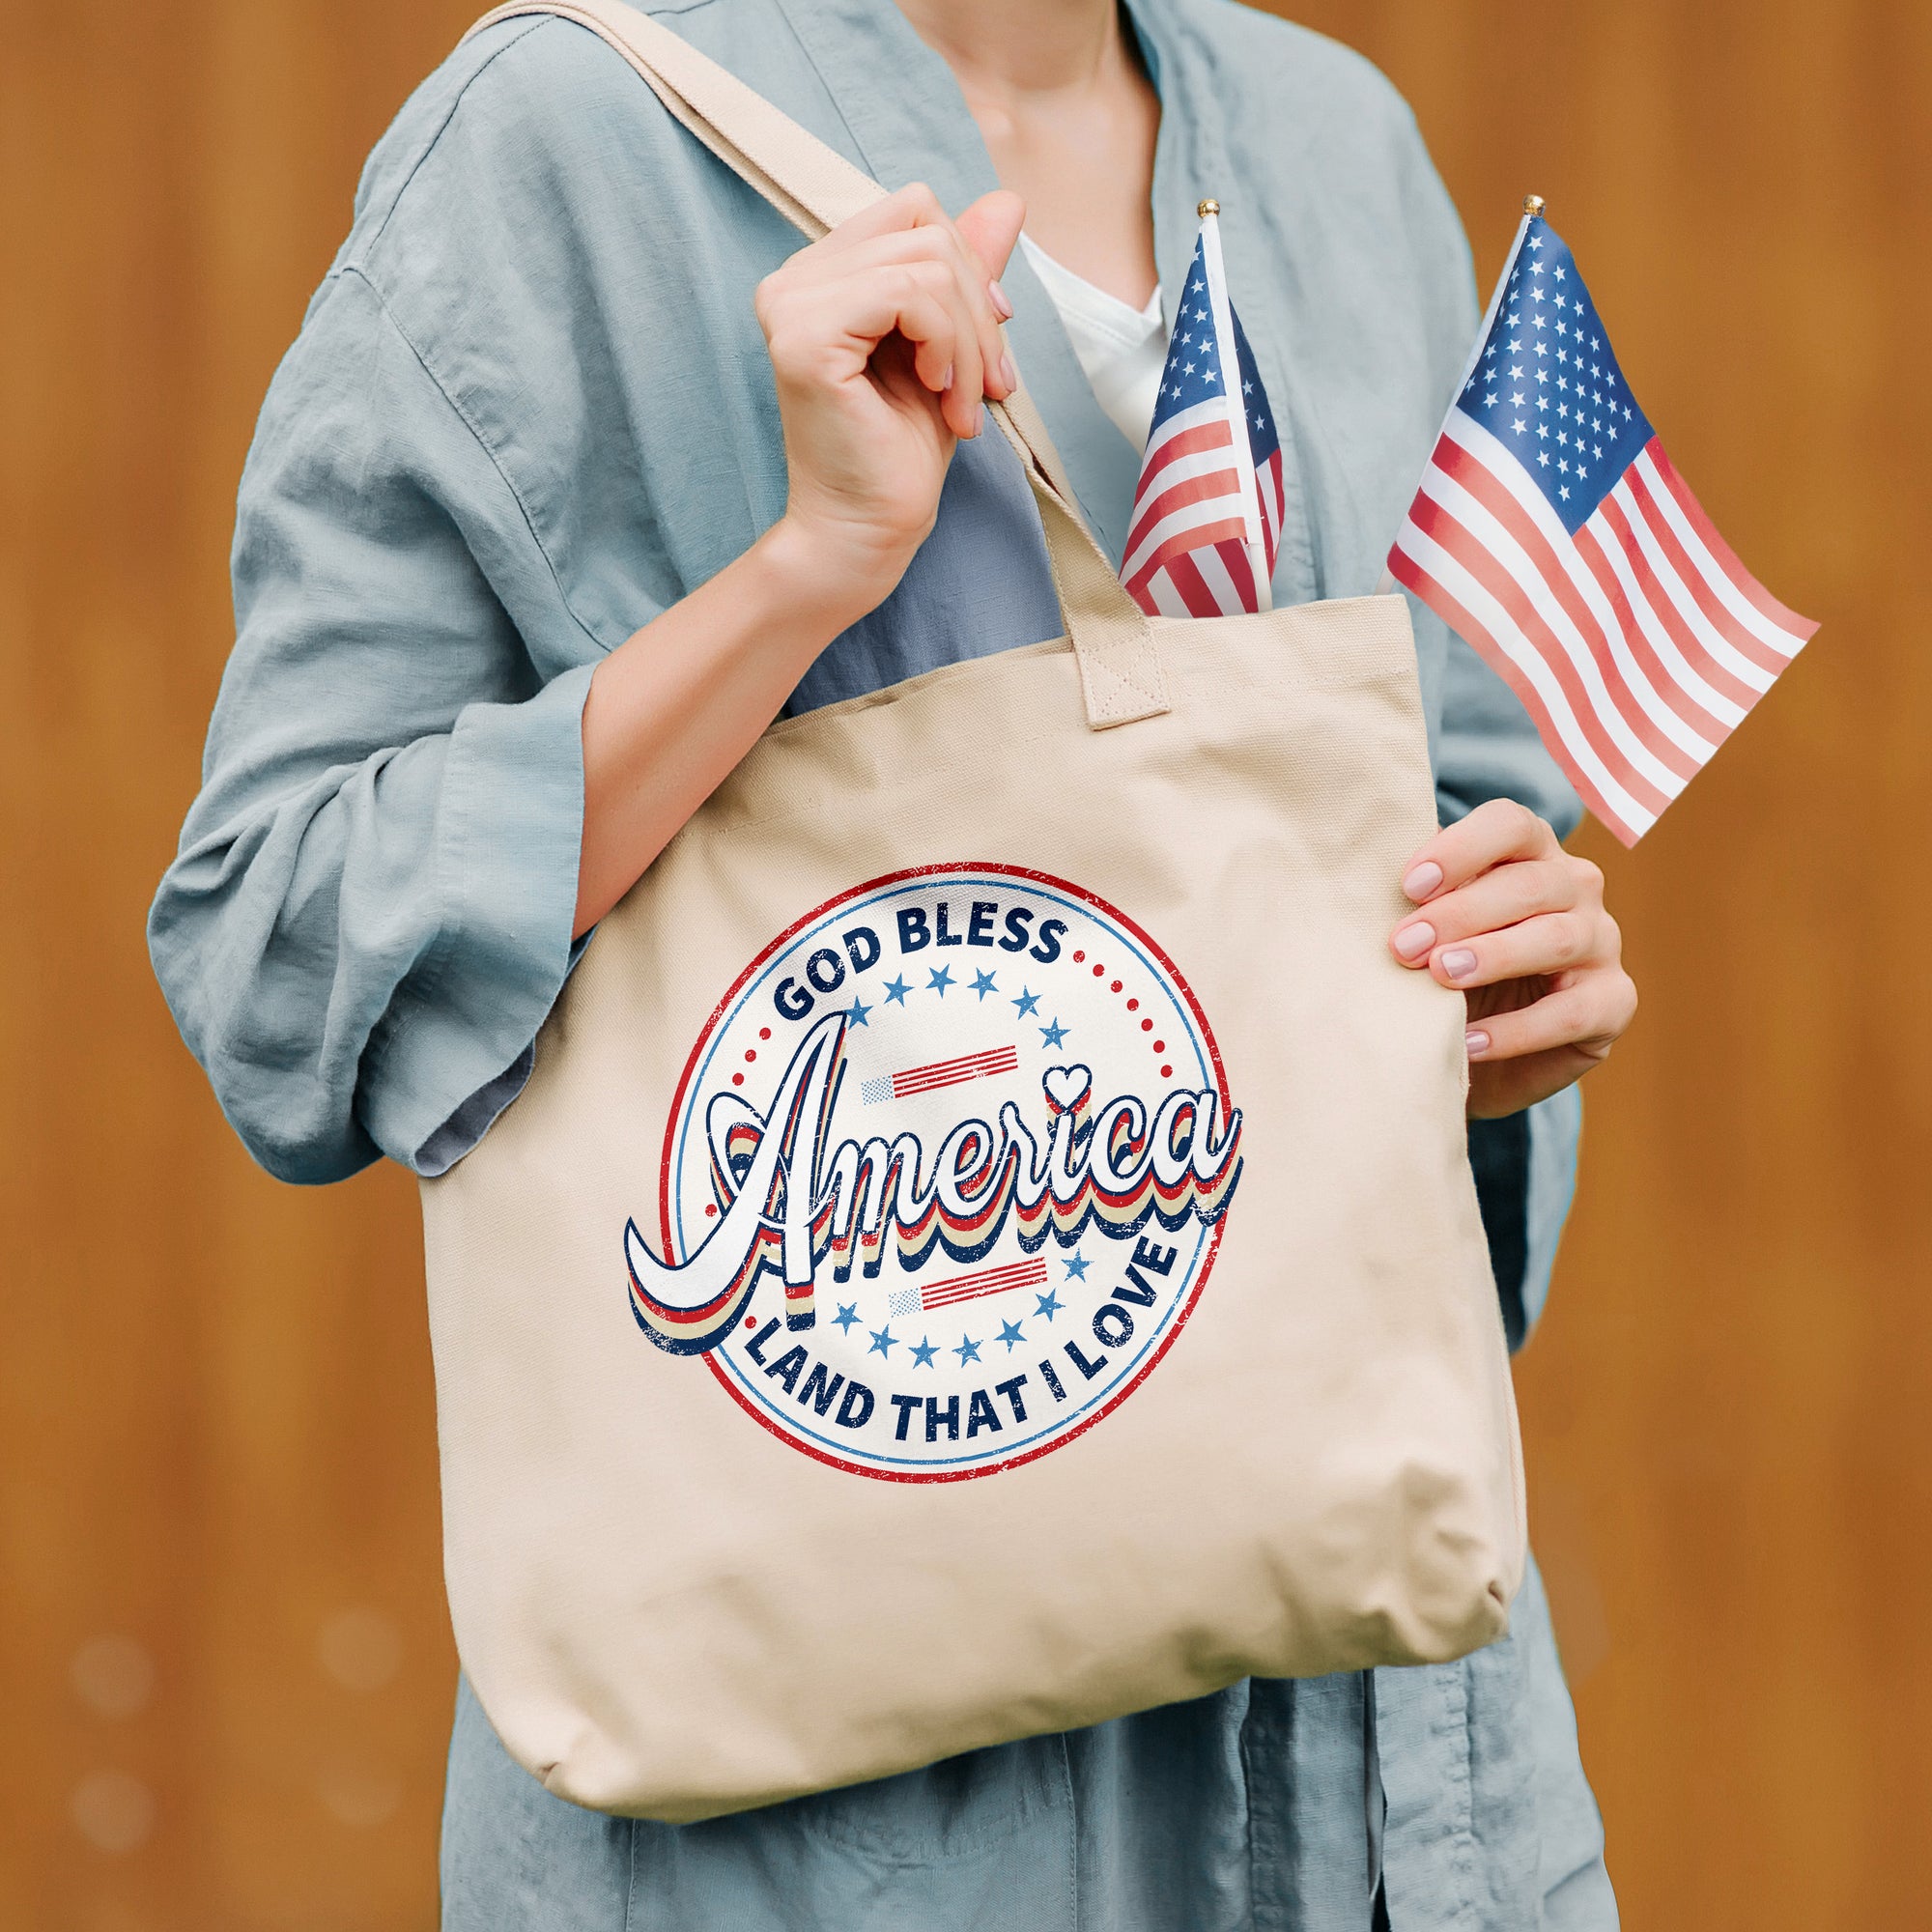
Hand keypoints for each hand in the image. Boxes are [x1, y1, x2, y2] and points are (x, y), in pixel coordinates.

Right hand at [755, 182, 1026, 620]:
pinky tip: (940, 393)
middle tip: (991, 387)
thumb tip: (1007, 200)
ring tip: (965, 404)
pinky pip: (909, 294)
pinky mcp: (805, 336)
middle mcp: (794, 279)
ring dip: (970, 340)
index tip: (988, 346)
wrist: (868, 530)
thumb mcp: (950, 346)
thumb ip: (965, 273)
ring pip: (926, 263)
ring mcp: (792, 303)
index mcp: (822, 275)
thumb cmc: (901, 452)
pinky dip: (948, 345)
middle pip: (926, 230)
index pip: (915, 212)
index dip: (969, 266)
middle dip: (978, 310)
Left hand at [1389, 800, 1637, 1117]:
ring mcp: (1602, 942)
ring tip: (1442, 977)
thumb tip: (1362, 874)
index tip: (1407, 886)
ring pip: (1556, 937)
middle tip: (1405, 946)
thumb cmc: (1446, 969)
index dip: (1461, 849)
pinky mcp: (1614, 1002)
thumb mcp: (1429, 928)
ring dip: (1494, 956)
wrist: (1478, 1051)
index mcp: (1531, 852)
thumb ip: (1416, 898)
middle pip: (1530, 883)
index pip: (1510, 825)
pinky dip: (1519, 1029)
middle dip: (1461, 913)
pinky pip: (1573, 1011)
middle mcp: (1576, 887)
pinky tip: (1470, 1041)